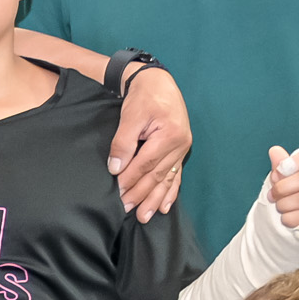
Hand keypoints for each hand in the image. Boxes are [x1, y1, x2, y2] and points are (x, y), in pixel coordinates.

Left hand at [109, 67, 190, 220]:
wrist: (158, 83)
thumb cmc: (144, 97)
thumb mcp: (130, 116)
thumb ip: (123, 143)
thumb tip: (116, 168)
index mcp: (169, 135)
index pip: (146, 164)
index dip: (130, 180)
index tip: (117, 193)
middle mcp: (180, 144)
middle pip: (157, 175)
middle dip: (141, 195)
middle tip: (126, 210)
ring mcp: (182, 148)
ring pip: (167, 179)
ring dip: (155, 200)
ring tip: (145, 216)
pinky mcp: (180, 150)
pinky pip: (176, 175)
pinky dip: (170, 192)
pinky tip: (165, 206)